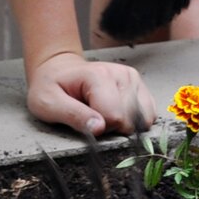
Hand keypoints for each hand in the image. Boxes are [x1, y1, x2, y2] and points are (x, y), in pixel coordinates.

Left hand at [26, 51, 156, 135]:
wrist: (59, 70)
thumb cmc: (52, 87)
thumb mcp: (49, 104)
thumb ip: (74, 116)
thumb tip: (99, 129)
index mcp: (99, 76)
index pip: (115, 117)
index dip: (100, 129)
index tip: (86, 122)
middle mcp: (121, 74)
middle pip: (130, 119)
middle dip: (113, 128)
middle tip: (93, 118)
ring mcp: (132, 77)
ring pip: (143, 118)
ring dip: (124, 124)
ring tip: (104, 115)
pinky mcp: (138, 84)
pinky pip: (149, 112)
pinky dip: (135, 120)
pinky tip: (117, 114)